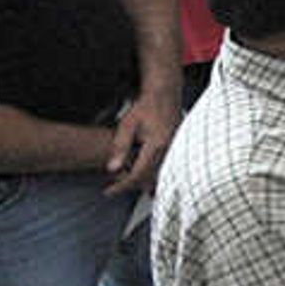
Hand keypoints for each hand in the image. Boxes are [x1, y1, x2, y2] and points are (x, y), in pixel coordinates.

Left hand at [107, 77, 182, 194]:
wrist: (164, 94)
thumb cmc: (145, 107)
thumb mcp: (127, 124)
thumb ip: (120, 147)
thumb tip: (112, 168)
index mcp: (156, 145)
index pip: (137, 174)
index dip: (122, 185)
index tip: (109, 191)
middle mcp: (168, 149)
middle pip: (148, 178)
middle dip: (130, 186)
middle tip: (114, 188)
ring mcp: (174, 149)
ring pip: (157, 175)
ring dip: (141, 182)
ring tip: (125, 182)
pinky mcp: (175, 148)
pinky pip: (163, 167)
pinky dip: (151, 174)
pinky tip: (141, 174)